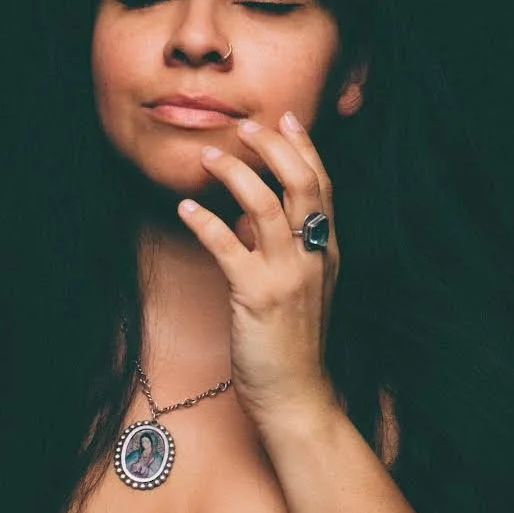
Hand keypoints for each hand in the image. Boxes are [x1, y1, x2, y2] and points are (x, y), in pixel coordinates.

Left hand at [177, 112, 341, 432]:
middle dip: (274, 148)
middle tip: (246, 128)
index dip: (306, 148)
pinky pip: (228, 246)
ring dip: (236, 174)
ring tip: (209, 157)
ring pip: (266, 205)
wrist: (297, 394)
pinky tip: (186, 208)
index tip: (288, 118)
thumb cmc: (293, 343)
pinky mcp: (256, 296)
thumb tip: (249, 213)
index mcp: (327, 251)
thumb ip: (283, 249)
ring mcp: (287, 276)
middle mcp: (313, 256)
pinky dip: (205, 221)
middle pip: (301, 184)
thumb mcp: (301, 288)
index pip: (323, 186)